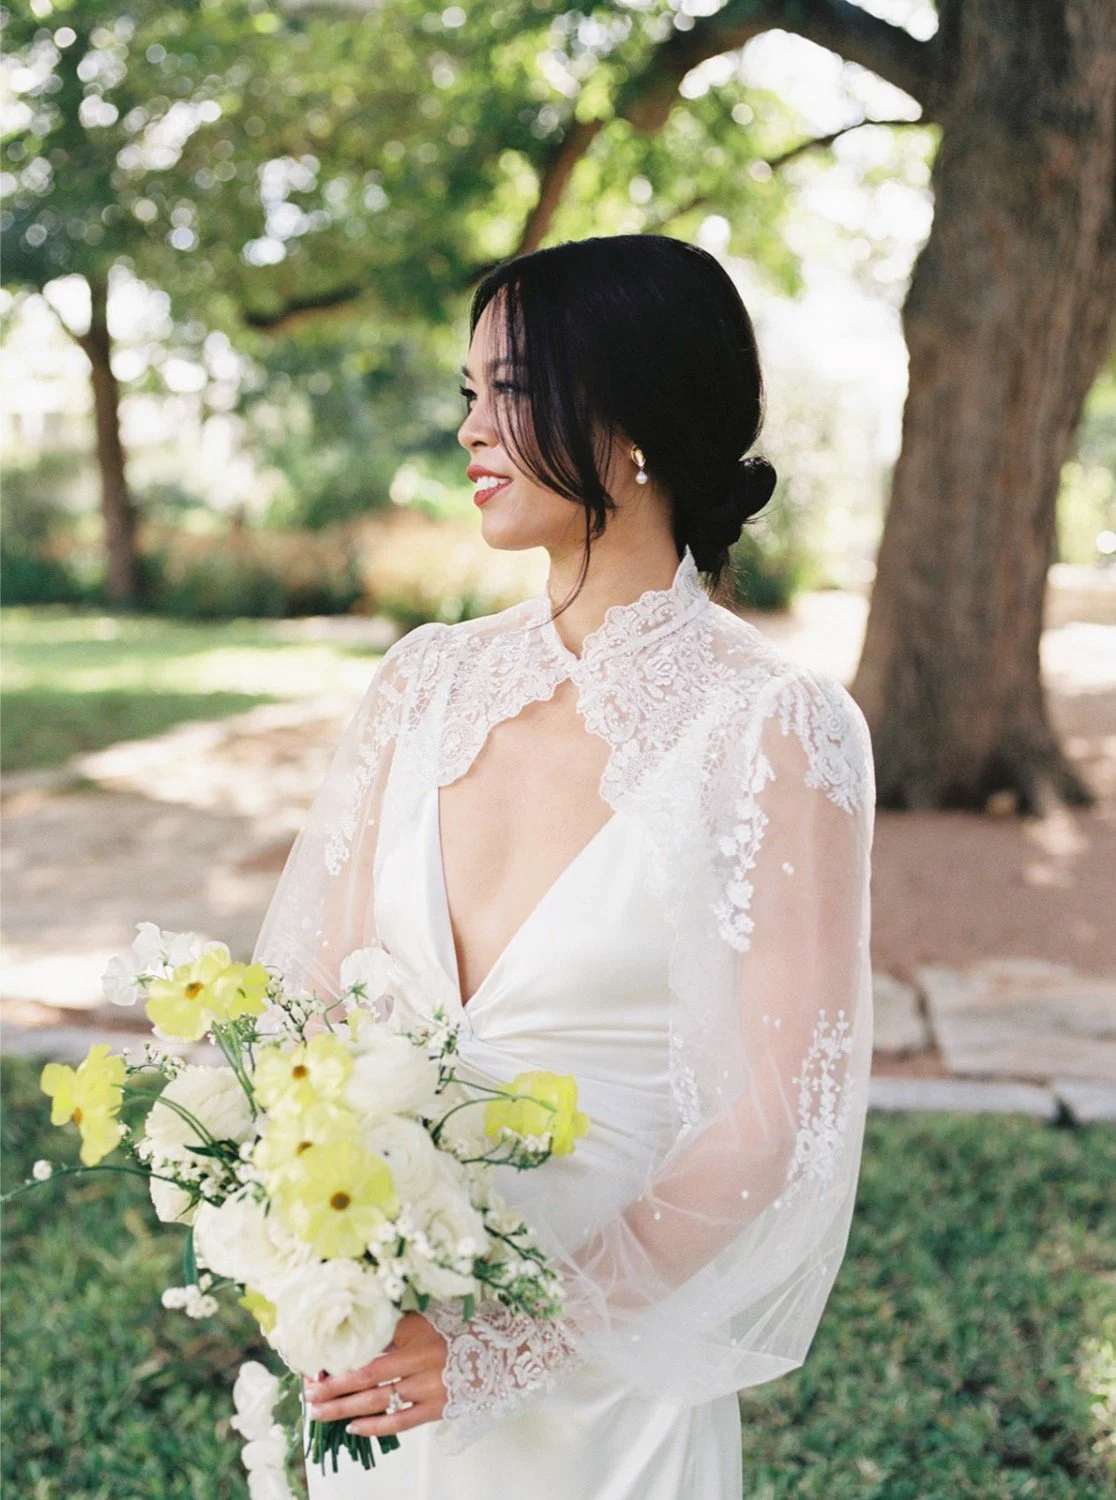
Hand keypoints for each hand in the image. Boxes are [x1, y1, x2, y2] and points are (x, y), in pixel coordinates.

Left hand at [303, 1312, 448, 1437]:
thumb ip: (395, 1325)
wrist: (499, 1356)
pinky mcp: (437, 1408)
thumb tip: (356, 1327)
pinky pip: (399, 1421)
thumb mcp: (427, 1319)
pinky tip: (352, 1427)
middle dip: (333, 1384)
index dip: (341, 1353)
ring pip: (377, 1399)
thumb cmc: (457, 1334)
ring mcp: (428, 1385)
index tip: (316, 1361)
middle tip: (308, 1392)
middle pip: (366, 1373)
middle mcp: (420, 1357)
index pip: (371, 1341)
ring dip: (343, 1407)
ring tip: (319, 1412)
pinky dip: (374, 1426)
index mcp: (416, 1330)